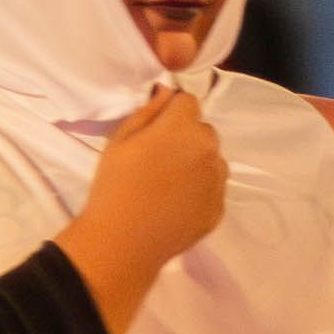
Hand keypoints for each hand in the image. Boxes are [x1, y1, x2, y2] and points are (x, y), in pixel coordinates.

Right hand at [59, 86, 228, 333]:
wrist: (123, 242)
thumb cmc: (115, 185)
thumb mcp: (120, 139)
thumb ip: (149, 110)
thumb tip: (167, 92)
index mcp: (183, 128)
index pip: (189, 101)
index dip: (172, 111)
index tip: (156, 129)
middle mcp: (209, 150)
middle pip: (204, 131)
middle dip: (186, 137)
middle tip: (160, 158)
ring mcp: (217, 181)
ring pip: (212, 160)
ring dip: (197, 163)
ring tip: (168, 184)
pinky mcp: (219, 208)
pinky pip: (213, 188)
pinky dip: (200, 190)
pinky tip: (175, 204)